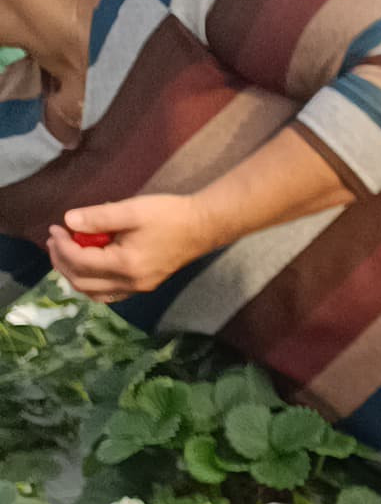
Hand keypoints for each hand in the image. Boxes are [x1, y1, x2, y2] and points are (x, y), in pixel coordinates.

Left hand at [45, 192, 215, 297]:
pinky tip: (89, 264)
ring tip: (67, 253)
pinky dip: (91, 282)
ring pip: (93, 292)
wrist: (202, 227)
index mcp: (125, 265)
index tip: (55, 228)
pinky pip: (108, 293)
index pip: (80, 261)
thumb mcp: (132, 209)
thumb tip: (68, 221)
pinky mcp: (144, 285)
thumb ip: (98, 216)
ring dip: (74, 275)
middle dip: (62, 262)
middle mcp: (130, 283)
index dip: (61, 246)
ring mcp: (138, 288)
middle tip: (56, 240)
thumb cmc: (169, 215)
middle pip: (81, 282)